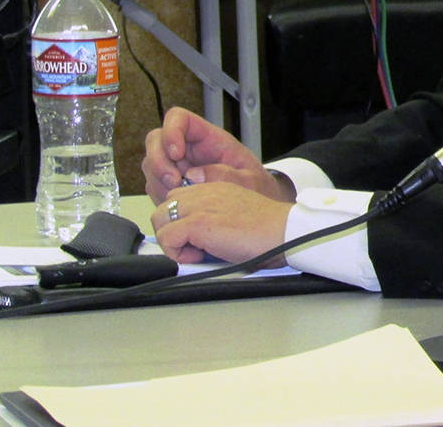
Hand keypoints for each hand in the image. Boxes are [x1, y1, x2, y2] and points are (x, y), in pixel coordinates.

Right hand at [142, 107, 292, 203]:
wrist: (254, 206)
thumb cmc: (255, 187)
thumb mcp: (250, 181)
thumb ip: (228, 176)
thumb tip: (195, 176)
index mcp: (208, 138)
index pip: (179, 118)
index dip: (171, 131)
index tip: (177, 153)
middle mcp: (188, 148)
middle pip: (156, 140)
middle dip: (159, 161)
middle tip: (174, 182)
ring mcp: (176, 165)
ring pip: (150, 163)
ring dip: (158, 181)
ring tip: (180, 196)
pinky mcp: (170, 184)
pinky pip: (154, 185)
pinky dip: (160, 195)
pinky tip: (177, 204)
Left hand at [150, 182, 290, 265]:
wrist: (283, 232)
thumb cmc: (268, 229)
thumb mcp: (236, 211)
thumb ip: (214, 214)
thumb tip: (195, 235)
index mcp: (214, 187)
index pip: (178, 198)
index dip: (180, 220)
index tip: (197, 237)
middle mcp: (203, 192)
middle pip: (163, 209)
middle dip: (171, 230)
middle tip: (194, 246)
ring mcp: (198, 206)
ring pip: (159, 221)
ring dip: (172, 241)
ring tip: (197, 251)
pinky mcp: (197, 223)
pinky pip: (167, 239)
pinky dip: (177, 254)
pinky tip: (200, 256)